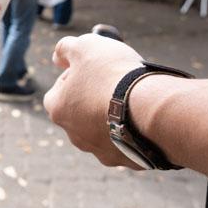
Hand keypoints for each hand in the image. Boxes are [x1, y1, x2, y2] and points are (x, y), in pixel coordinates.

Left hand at [44, 33, 143, 168]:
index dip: (72, 76)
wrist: (150, 108)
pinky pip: (129, 144)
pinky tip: (147, 116)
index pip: (57, 92)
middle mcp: (75, 136)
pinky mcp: (128, 161)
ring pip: (104, 131)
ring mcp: (101, 151)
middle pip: (80, 113)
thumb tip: (58, 57)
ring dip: (114, 116)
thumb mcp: (84, 46)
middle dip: (94, 98)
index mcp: (58, 110)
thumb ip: (66, 49)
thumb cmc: (113, 75)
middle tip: (114, 82)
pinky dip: (135, 131)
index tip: (91, 68)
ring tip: (134, 99)